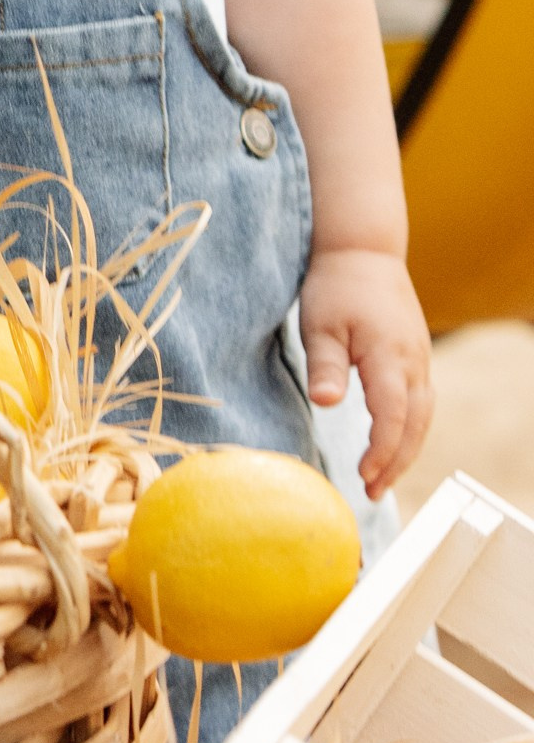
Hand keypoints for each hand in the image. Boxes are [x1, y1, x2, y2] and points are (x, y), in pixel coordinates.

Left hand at [300, 246, 432, 502]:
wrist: (363, 250)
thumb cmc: (336, 285)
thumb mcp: (320, 322)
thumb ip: (325, 364)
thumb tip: (325, 403)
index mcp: (389, 355)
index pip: (393, 416)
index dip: (382, 451)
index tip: (363, 475)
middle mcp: (413, 362)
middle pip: (414, 425)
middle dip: (396, 463)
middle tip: (371, 492)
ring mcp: (420, 359)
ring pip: (422, 416)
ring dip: (405, 450)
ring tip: (380, 478)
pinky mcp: (416, 356)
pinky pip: (421, 402)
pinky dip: (409, 429)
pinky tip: (391, 443)